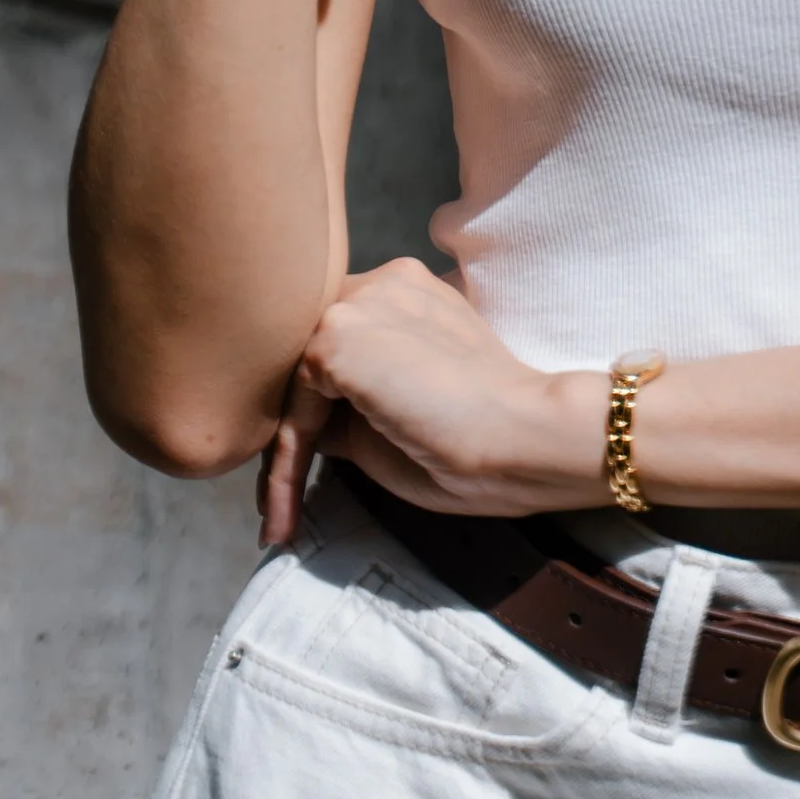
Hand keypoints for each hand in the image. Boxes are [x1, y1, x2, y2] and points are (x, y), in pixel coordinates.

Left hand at [258, 260, 604, 543]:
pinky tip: (287, 511)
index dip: (318, 405)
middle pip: (307, 353)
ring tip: (279, 516)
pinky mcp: (337, 338)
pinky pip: (291, 406)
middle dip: (292, 422)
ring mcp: (356, 305)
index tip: (308, 466)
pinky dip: (286, 461)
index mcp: (407, 292)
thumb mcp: (404, 405)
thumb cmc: (477, 436)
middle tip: (281, 496)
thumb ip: (355, 396)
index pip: (339, 342)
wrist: (520, 436)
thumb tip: (302, 422)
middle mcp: (381, 282)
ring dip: (284, 447)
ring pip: (292, 379)